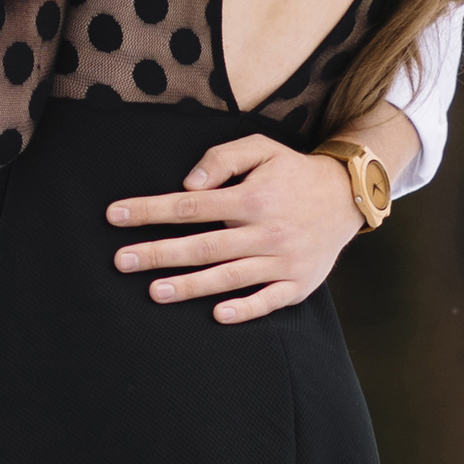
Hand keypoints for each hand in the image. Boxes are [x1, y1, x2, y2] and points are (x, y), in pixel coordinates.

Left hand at [107, 133, 360, 325]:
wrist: (348, 196)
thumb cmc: (293, 172)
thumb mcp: (261, 149)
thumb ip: (221, 160)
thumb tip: (187, 185)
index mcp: (252, 197)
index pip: (191, 205)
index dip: (151, 210)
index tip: (115, 216)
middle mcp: (266, 230)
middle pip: (203, 246)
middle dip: (158, 253)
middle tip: (121, 261)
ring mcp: (284, 260)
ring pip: (229, 276)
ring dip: (190, 286)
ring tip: (154, 291)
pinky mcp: (299, 284)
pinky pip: (269, 301)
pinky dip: (245, 309)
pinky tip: (217, 314)